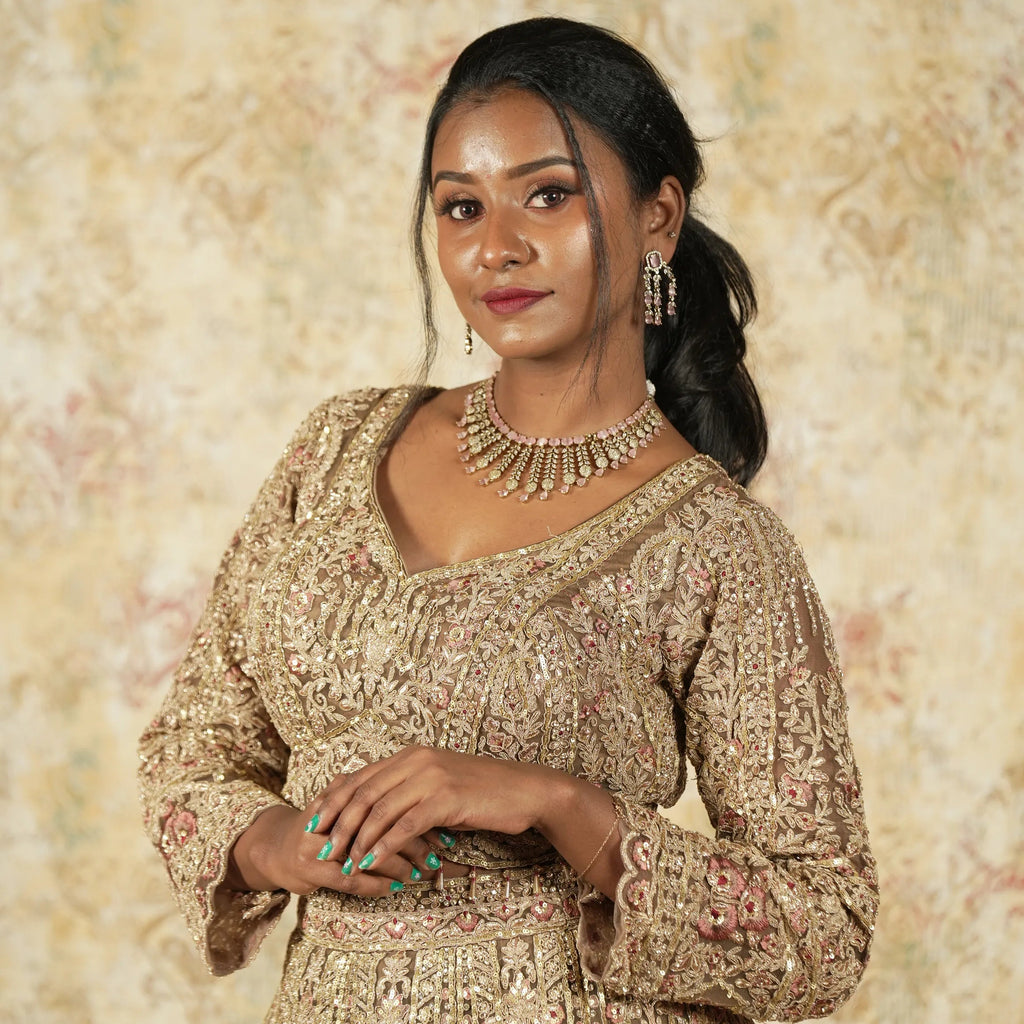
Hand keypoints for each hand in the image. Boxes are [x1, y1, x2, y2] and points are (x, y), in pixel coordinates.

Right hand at [227, 801, 438, 896]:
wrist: (275, 848)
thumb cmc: (321, 825)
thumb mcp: (343, 799)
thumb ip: (371, 791)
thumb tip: (418, 791)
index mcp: (344, 792)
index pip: (389, 800)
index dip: (419, 813)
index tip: (444, 825)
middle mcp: (332, 814)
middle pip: (381, 826)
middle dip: (415, 842)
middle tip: (440, 854)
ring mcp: (320, 842)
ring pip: (368, 853)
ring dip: (399, 865)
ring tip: (422, 873)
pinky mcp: (311, 869)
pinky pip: (350, 879)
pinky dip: (376, 883)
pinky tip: (395, 887)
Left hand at [305, 746, 565, 879]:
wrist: (524, 791)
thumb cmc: (482, 792)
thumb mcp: (440, 784)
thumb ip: (409, 789)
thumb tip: (378, 808)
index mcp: (412, 755)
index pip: (361, 776)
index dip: (334, 800)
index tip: (315, 823)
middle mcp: (417, 760)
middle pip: (363, 791)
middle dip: (337, 821)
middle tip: (321, 847)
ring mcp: (431, 777)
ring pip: (379, 809)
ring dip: (357, 839)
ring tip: (343, 861)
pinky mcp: (446, 798)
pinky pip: (405, 824)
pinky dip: (383, 845)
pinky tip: (370, 862)